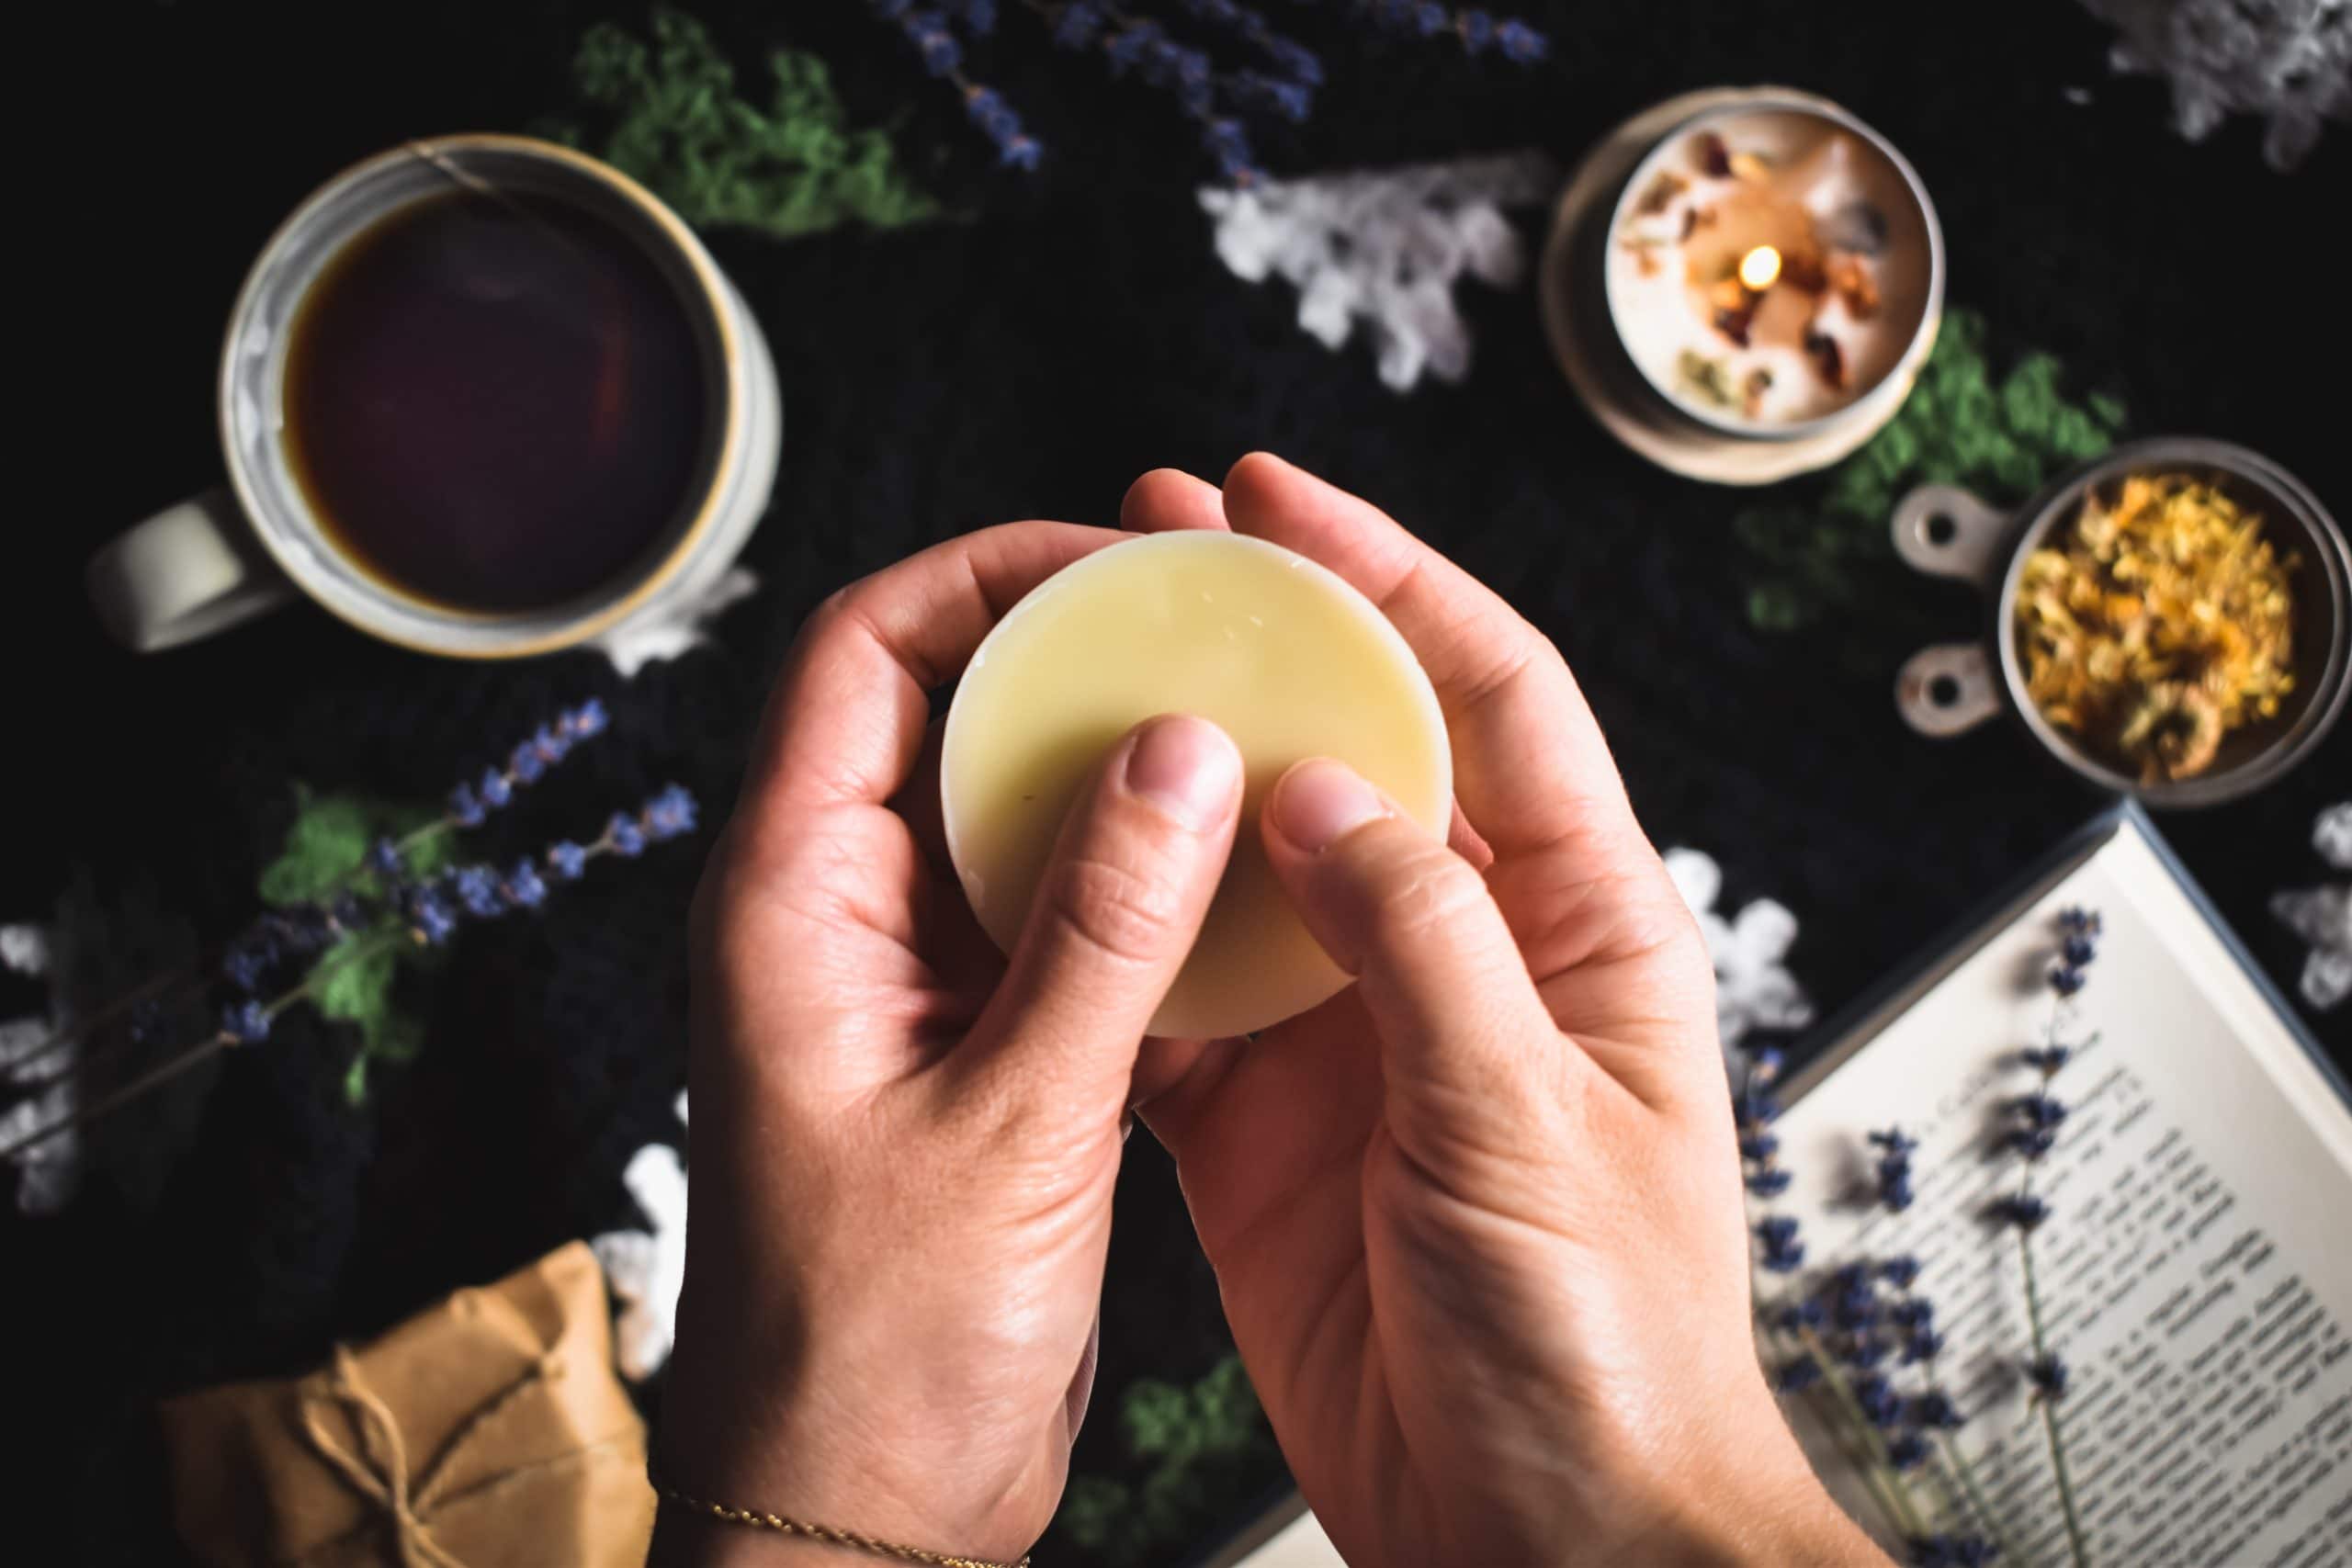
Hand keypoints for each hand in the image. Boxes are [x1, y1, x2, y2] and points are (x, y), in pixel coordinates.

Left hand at [656, 522, 1246, 1562]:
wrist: (856, 1509)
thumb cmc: (876, 1349)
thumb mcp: (1014, 1120)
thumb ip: (1100, 928)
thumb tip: (1178, 750)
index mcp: (790, 904)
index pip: (861, 652)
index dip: (982, 573)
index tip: (1114, 556)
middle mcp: (836, 920)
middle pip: (937, 709)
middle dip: (1065, 650)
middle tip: (1203, 622)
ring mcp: (904, 983)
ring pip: (999, 810)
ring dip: (1107, 765)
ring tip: (1235, 722)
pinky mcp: (969, 1049)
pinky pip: (1045, 913)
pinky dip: (1128, 878)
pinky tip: (1226, 871)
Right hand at [1128, 456, 1879, 1565]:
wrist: (1547, 1540)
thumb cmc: (1608, 1351)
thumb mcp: (1527, 1123)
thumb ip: (1424, 943)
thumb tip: (1323, 789)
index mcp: (1584, 924)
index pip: (1490, 695)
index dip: (1386, 579)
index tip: (1273, 499)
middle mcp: (1468, 954)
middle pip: (1356, 749)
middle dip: (1260, 641)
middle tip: (1146, 544)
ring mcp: (1361, 1036)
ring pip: (1251, 862)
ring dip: (1174, 773)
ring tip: (1070, 674)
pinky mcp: (1271, 1125)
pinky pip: (1180, 999)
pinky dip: (1115, 938)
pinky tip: (1041, 874)